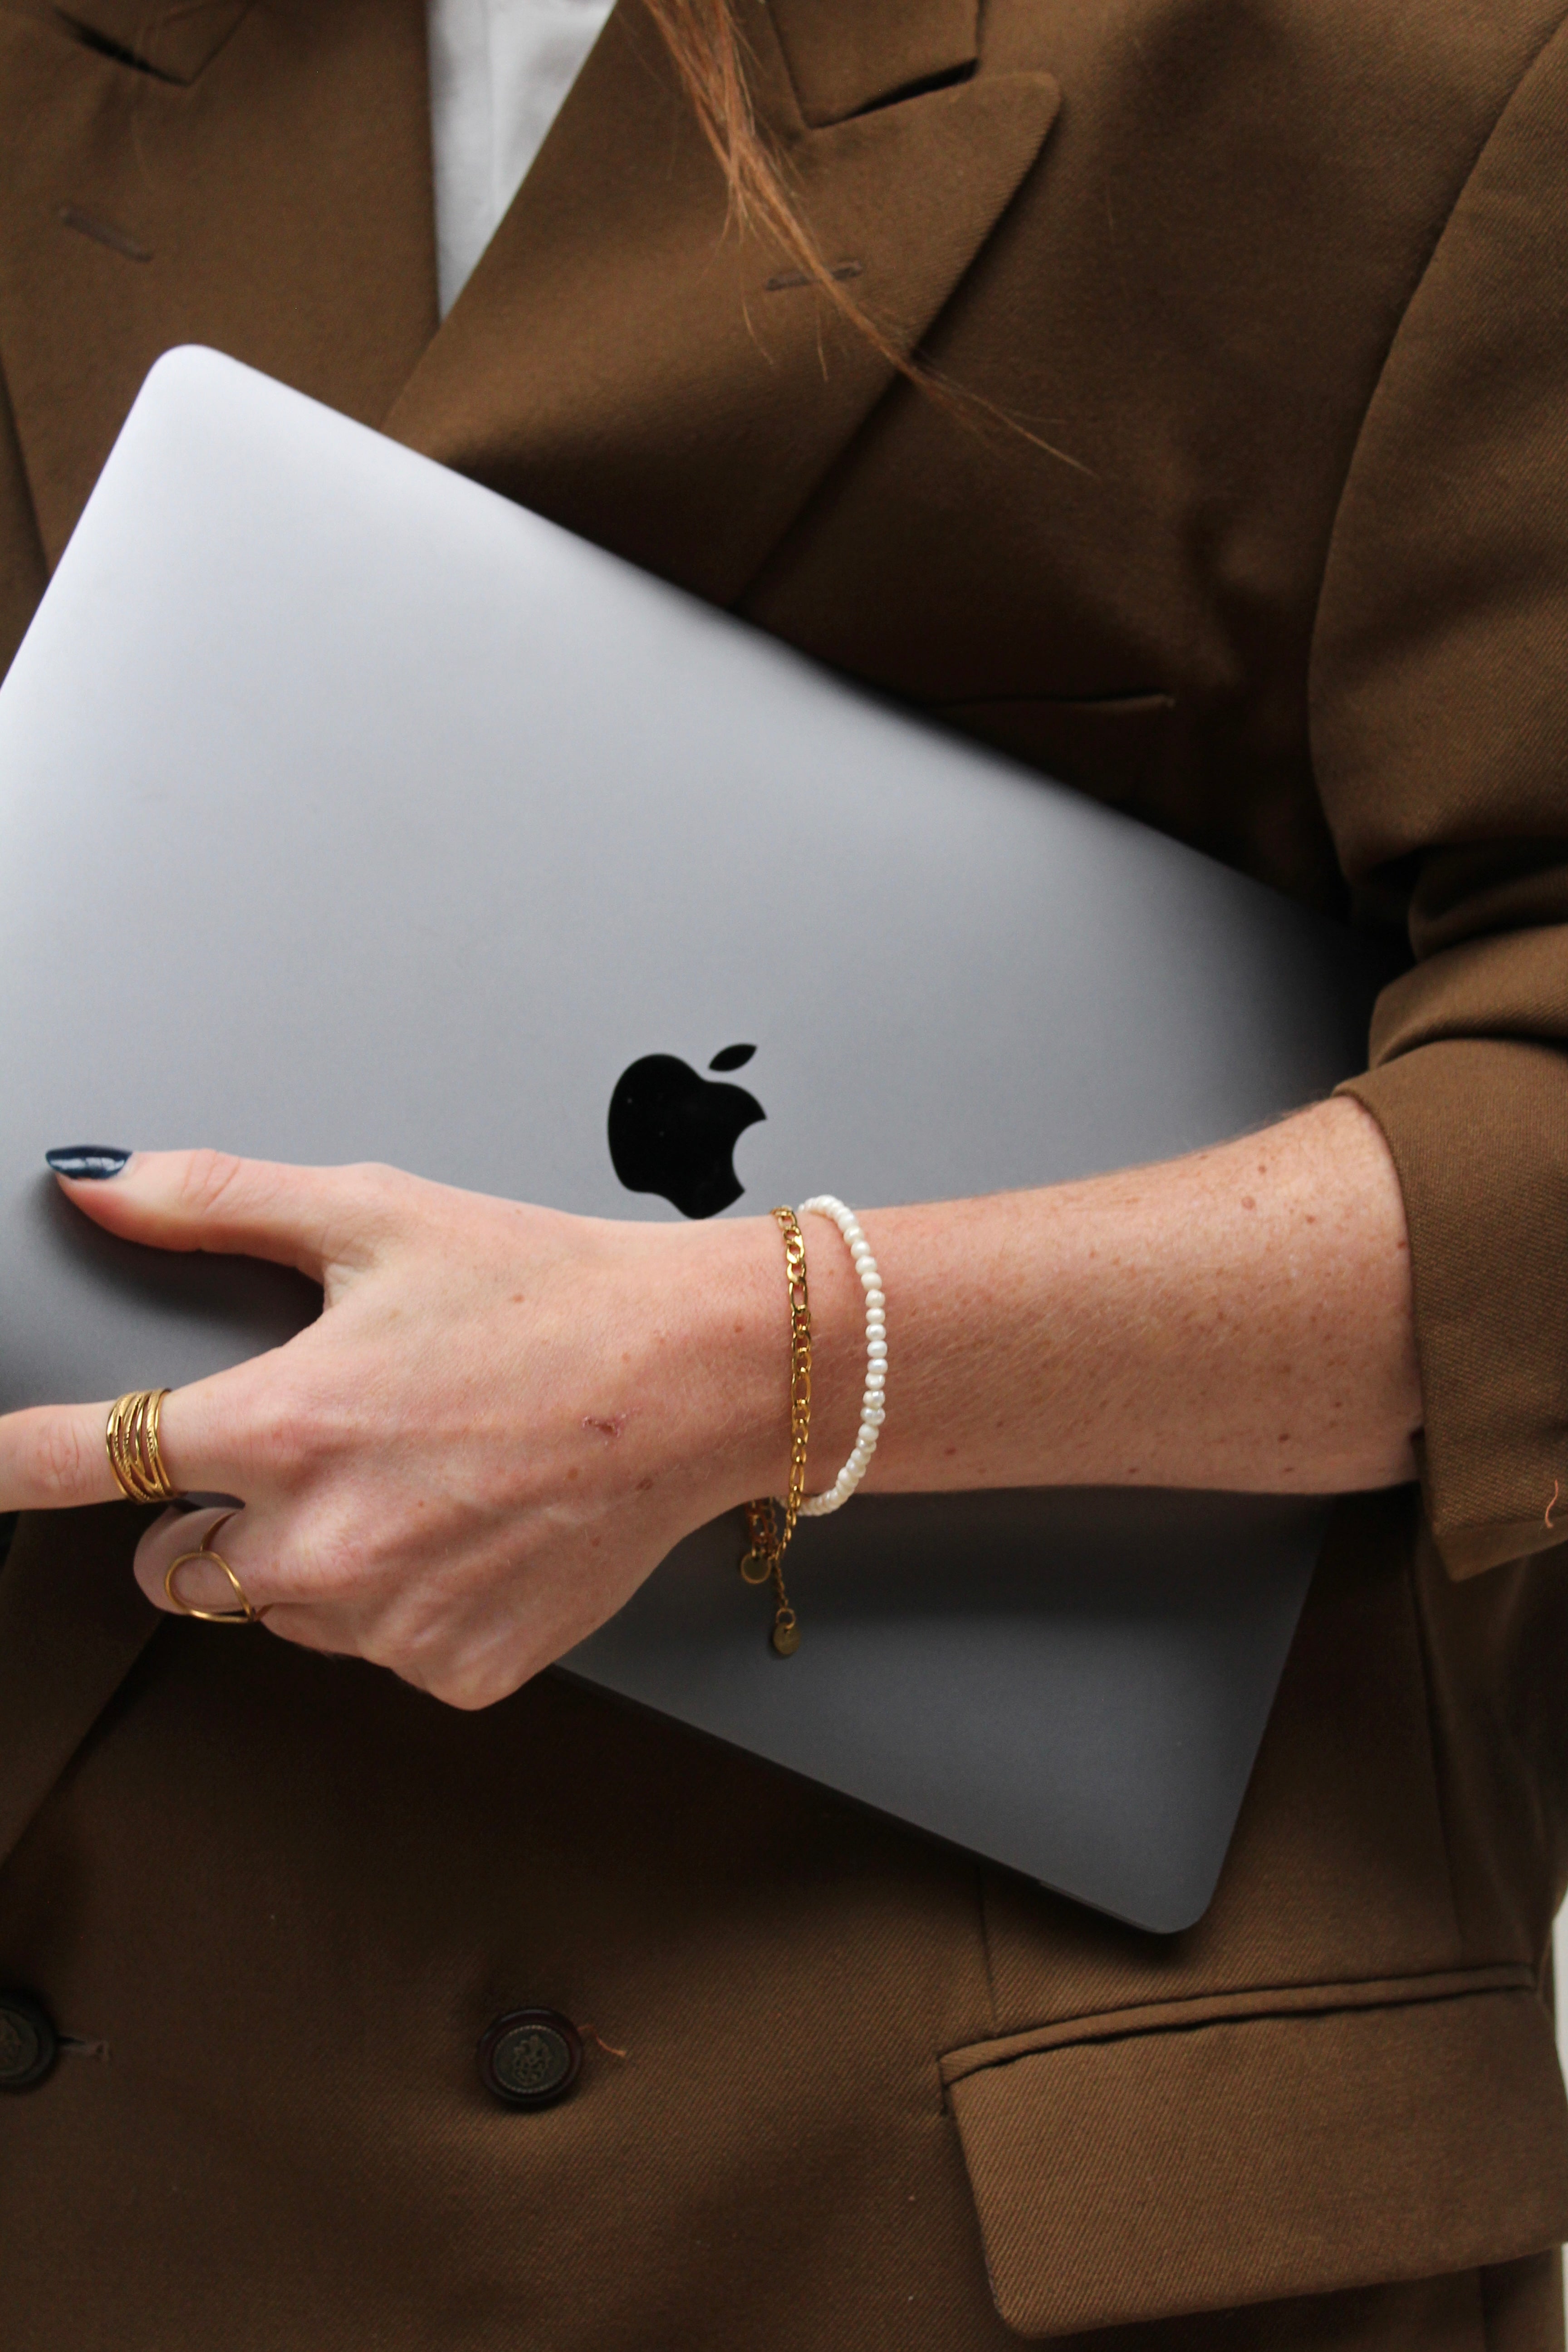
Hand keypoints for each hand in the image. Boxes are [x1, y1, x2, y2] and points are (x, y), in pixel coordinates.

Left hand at [0, 1152, 815, 1705]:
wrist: (698, 1375)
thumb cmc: (552, 1293)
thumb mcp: (378, 1217)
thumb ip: (217, 1203)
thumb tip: (97, 1185)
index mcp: (285, 1425)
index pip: (84, 1459)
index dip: (7, 1463)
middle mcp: (322, 1542)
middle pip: (173, 1568)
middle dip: (212, 1517)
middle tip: (313, 1449)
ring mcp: (389, 1620)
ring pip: (279, 1613)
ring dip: (315, 1560)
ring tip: (417, 1478)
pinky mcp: (455, 1669)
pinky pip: (379, 1649)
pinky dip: (405, 1602)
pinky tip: (469, 1530)